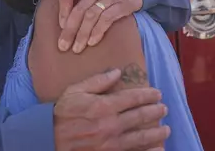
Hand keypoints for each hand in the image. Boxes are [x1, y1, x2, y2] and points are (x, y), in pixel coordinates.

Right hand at [54, 69, 169, 150]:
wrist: (48, 139)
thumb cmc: (62, 114)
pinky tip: (158, 149)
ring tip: (166, 129)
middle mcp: (110, 125)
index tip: (157, 93)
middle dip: (155, 112)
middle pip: (140, 116)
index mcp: (103, 106)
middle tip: (164, 109)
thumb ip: (97, 81)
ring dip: (156, 133)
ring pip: (140, 137)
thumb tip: (117, 71)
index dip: (148, 95)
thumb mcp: (75, 91)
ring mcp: (110, 143)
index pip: (133, 98)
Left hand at [57, 0, 142, 52]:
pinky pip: (107, 20)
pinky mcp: (124, 2)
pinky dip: (97, 32)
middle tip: (63, 46)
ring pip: (92, 17)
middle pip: (79, 10)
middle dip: (70, 30)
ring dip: (83, 35)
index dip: (62, 12)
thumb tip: (62, 12)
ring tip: (77, 48)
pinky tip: (92, 41)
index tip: (62, 26)